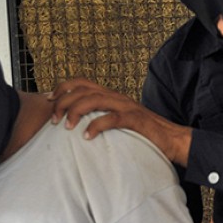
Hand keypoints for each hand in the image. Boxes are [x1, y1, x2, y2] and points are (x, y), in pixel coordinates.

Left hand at [49, 78, 192, 165]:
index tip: (49, 101)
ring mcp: (127, 107)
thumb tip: (79, 127)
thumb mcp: (119, 123)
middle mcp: (118, 97)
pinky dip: (97, 126)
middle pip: (83, 90)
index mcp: (112, 96)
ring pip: (94, 100)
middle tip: (53, 120)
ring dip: (76, 112)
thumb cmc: (145, 135)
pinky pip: (113, 118)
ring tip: (66, 127)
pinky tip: (87, 137)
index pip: (82, 83)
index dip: (63, 88)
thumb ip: (102, 119)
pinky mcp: (136, 120)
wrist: (174, 140)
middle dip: (63, 102)